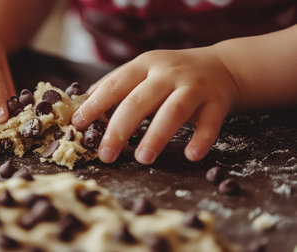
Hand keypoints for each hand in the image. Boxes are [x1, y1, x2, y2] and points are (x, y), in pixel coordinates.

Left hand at [72, 46, 239, 163]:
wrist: (222, 67)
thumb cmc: (173, 75)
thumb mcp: (145, 70)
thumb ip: (118, 85)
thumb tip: (83, 104)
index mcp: (145, 65)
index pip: (115, 84)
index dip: (95, 105)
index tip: (77, 125)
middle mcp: (168, 73)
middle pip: (140, 101)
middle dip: (119, 129)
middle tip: (105, 155)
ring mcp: (194, 86)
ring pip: (173, 111)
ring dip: (156, 136)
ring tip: (142, 158)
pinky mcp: (217, 102)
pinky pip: (210, 123)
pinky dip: (201, 139)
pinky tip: (191, 155)